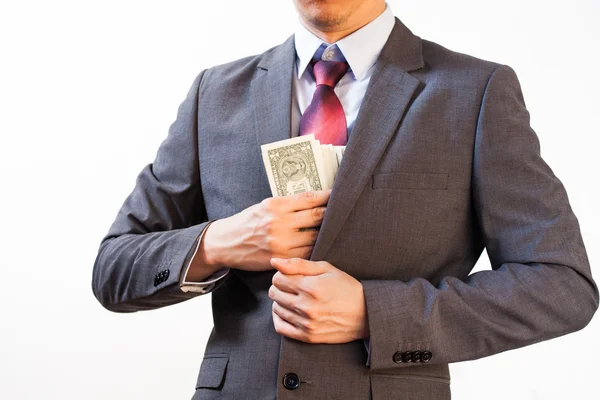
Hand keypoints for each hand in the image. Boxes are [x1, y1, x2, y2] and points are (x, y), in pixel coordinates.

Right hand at [200, 190, 331, 271]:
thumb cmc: (247, 222)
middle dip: (332, 214)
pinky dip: (315, 249)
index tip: (338, 194)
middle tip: (344, 211)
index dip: (327, 196)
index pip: (309, 198)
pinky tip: (322, 246)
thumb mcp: (264, 206)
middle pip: (316, 217)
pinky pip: (306, 253)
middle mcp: (279, 222)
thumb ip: (287, 204)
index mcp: (276, 205)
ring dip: (327, 234)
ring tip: (337, 230)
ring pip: (314, 237)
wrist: (225, 243)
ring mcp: (281, 242)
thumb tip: (313, 201)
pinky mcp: (281, 257)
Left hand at [269, 257, 368, 343]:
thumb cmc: (346, 287)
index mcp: (311, 287)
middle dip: (279, 287)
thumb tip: (274, 261)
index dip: (281, 274)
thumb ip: (299, 264)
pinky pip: (280, 328)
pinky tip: (287, 312)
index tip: (290, 275)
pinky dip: (279, 318)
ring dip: (280, 301)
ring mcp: (306, 323)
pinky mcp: (308, 336)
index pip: (278, 278)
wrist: (366, 314)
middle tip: (291, 286)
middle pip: (274, 293)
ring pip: (276, 309)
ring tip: (293, 297)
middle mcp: (306, 306)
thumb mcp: (326, 269)